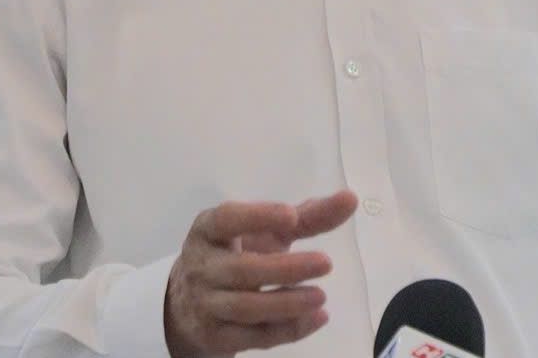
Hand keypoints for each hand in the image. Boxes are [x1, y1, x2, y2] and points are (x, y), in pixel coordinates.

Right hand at [164, 189, 358, 356]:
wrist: (188, 304)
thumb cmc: (235, 255)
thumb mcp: (264, 233)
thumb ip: (307, 218)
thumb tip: (350, 200)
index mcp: (209, 230)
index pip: (226, 220)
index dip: (257, 217)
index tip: (291, 215)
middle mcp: (202, 266)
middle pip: (242, 270)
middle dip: (285, 269)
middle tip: (326, 264)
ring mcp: (206, 304)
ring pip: (246, 307)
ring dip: (287, 304)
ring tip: (321, 296)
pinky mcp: (216, 337)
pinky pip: (253, 337)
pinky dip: (288, 330)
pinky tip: (317, 318)